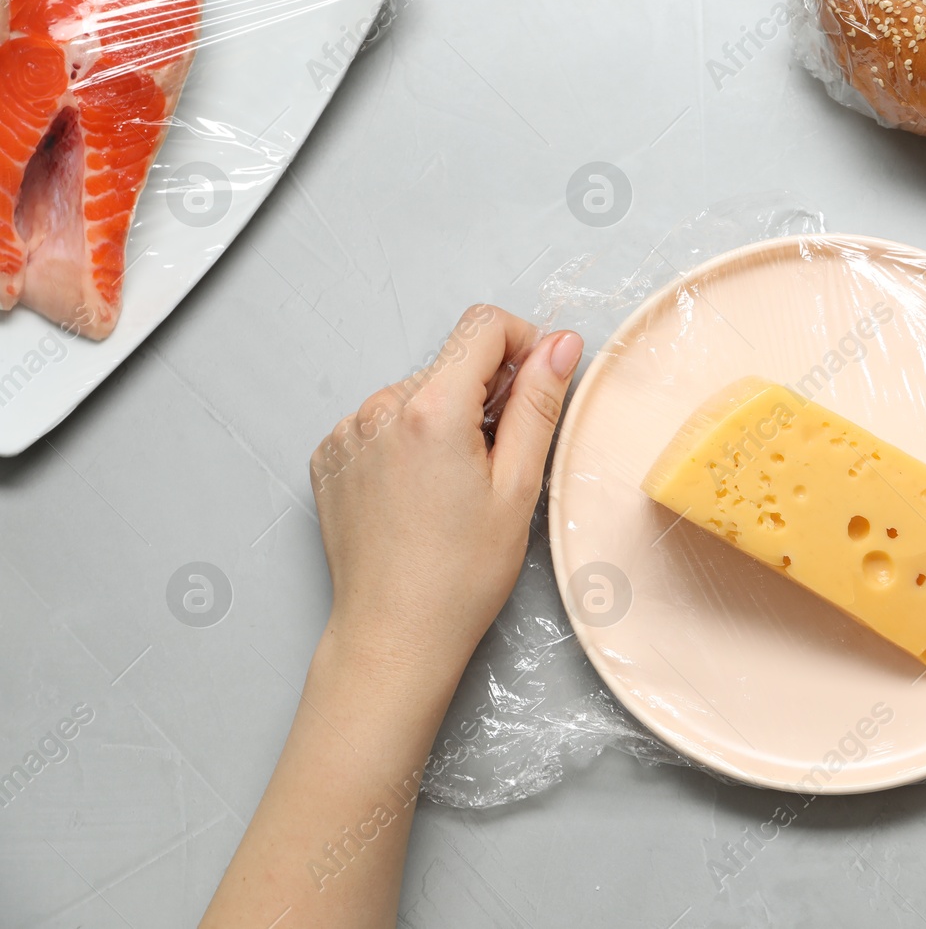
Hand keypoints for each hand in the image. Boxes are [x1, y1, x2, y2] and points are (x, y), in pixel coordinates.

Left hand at [309, 304, 583, 684]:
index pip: (483, 325)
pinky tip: (420, 492)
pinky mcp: (331, 456)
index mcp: (431, 409)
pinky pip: (382, 422)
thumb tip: (559, 345)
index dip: (523, 343)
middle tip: (499, 462)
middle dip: (485, 395)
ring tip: (454, 487)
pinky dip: (408, 442)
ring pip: (417, 393)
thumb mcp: (519, 486)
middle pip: (452, 364)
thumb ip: (539, 404)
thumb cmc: (459, 577)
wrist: (394, 634)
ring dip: (444, 420)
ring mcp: (348, 432)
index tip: (535, 385)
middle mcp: (380, 408)